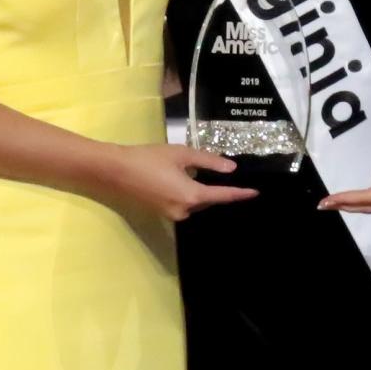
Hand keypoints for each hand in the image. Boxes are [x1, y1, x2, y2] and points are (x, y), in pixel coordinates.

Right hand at [115, 144, 256, 220]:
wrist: (115, 171)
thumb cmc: (149, 159)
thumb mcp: (181, 154)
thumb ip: (208, 161)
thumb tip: (230, 168)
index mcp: (191, 196)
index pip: (222, 196)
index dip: (240, 194)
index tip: (255, 193)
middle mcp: (184, 210)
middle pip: (208, 200)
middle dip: (217, 190)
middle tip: (225, 175)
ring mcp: (171, 214)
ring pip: (195, 202)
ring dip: (201, 191)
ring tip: (201, 174)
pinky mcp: (161, 213)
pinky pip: (183, 204)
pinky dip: (189, 193)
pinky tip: (183, 179)